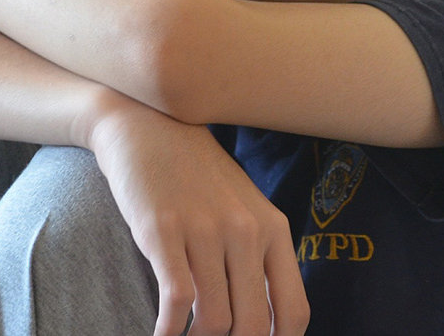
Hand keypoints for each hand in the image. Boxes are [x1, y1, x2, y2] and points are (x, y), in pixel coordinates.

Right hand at [87, 101, 308, 335]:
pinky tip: (161, 335)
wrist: (149, 127)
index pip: (294, 310)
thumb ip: (260, 258)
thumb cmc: (197, 177)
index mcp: (274, 230)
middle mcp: (246, 231)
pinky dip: (168, 331)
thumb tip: (266, 323)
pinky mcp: (163, 230)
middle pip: (254, 325)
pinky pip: (176, 300)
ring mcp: (205, 230)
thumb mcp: (245, 210)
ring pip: (214, 319)